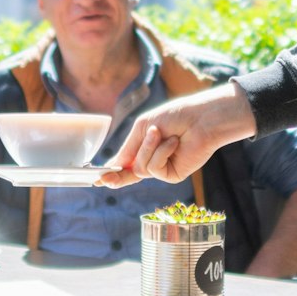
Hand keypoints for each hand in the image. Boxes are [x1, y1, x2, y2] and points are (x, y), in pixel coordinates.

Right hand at [97, 83, 256, 186]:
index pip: (125, 163)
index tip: (96, 179)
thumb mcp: (143, 127)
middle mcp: (153, 160)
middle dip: (116, 174)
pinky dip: (161, 152)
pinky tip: (173, 142)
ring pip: (140, 168)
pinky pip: (155, 168)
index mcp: (144, 147)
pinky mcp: (173, 175)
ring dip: (148, 147)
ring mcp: (163, 168)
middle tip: (103, 179)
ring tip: (159, 133)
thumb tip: (114, 165)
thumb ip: (128, 147)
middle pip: (129, 173)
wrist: (200, 118)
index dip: (111, 172)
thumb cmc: (175, 116)